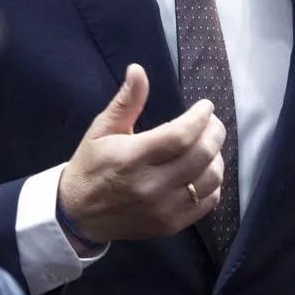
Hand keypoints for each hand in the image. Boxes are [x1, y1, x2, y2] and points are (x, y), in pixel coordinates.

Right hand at [58, 64, 226, 245]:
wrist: (79, 214)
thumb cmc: (91, 165)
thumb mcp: (102, 129)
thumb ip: (126, 102)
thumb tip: (138, 69)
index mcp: (133, 158)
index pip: (181, 135)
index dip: (200, 118)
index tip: (205, 107)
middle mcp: (151, 185)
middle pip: (201, 156)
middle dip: (214, 133)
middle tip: (212, 123)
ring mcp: (163, 209)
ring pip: (210, 179)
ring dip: (216, 157)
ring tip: (207, 146)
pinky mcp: (171, 225)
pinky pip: (207, 203)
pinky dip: (213, 184)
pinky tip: (203, 171)